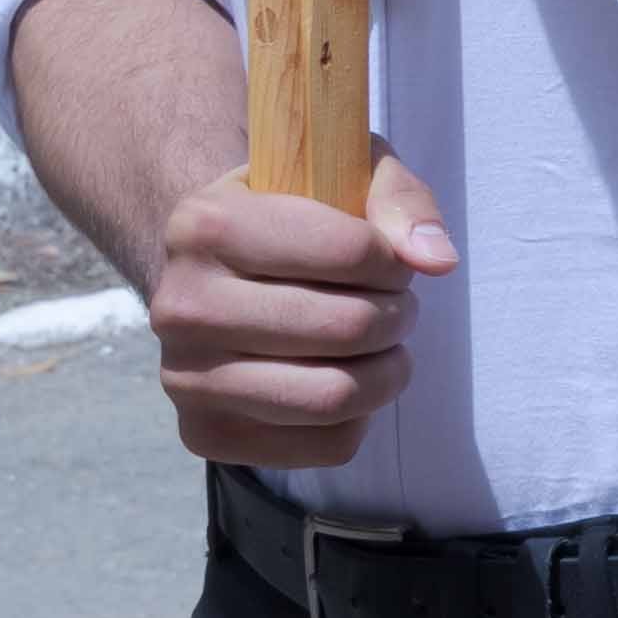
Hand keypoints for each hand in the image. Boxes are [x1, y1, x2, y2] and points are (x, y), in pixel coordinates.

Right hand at [148, 152, 459, 468]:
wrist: (214, 273)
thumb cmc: (291, 215)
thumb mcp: (342, 172)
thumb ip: (398, 199)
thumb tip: (436, 261)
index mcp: (205, 224)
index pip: (348, 253)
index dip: (394, 261)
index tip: (390, 261)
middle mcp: (181, 306)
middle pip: (346, 329)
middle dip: (397, 316)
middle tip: (395, 306)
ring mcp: (184, 378)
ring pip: (335, 397)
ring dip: (387, 371)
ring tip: (384, 344)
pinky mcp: (205, 434)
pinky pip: (326, 445)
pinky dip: (361, 416)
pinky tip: (345, 377)